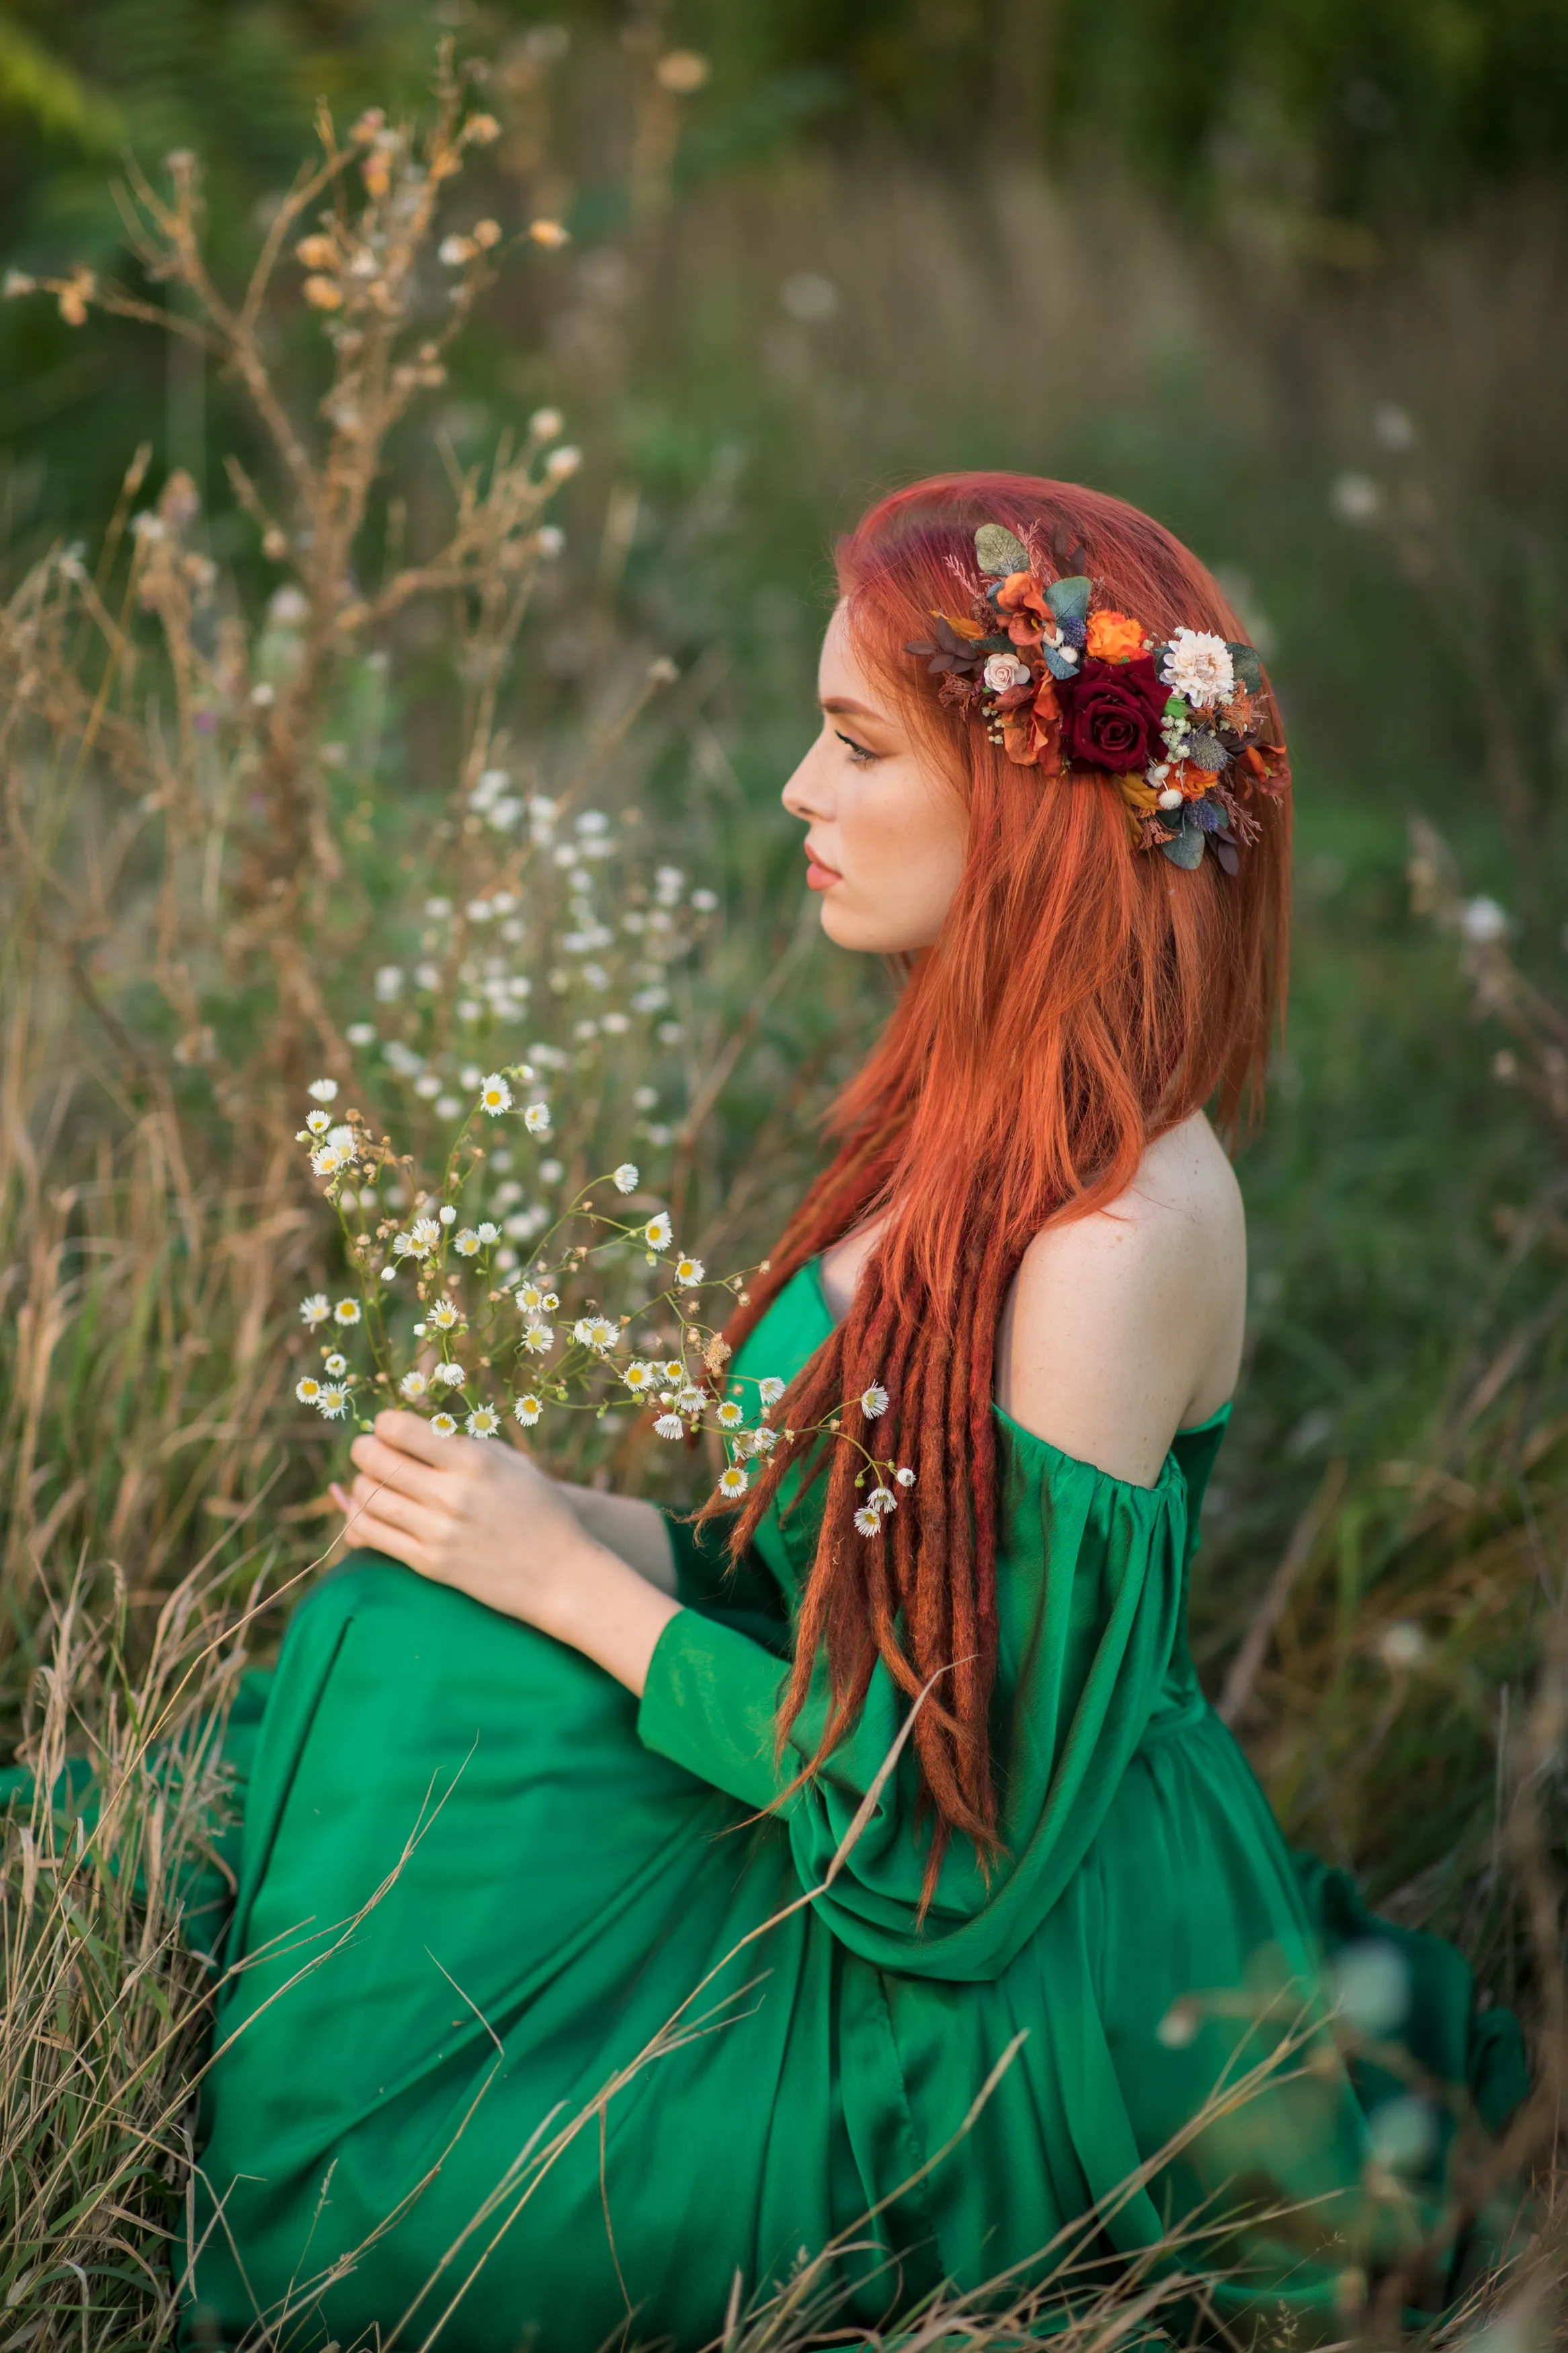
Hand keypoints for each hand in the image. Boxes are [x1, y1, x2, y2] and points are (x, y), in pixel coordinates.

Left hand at [333, 1409, 596, 1636]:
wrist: (561, 1575)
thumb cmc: (541, 1511)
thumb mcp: (513, 1463)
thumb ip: (465, 1444)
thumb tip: (415, 1428)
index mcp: (474, 1461)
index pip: (400, 1430)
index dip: (384, 1423)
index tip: (388, 1427)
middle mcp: (452, 1495)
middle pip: (376, 1462)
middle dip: (363, 1450)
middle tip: (369, 1450)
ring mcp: (438, 1532)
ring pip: (368, 1499)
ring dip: (359, 1485)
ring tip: (371, 1482)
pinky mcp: (429, 1564)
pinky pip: (372, 1537)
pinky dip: (358, 1520)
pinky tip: (366, 1512)